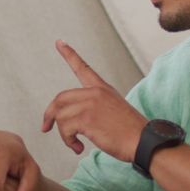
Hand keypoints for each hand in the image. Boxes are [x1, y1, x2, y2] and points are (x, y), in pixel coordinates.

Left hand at [41, 40, 146, 161]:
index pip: (83, 67)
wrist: (144, 141)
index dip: (69, 54)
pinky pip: (65, 129)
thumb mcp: (114, 110)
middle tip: (46, 127)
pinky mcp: (87, 118)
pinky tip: (78, 148)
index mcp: (103, 88)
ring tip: (74, 143)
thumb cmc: (131, 132)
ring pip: (60, 116)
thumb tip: (72, 119)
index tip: (59, 43)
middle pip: (60, 98)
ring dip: (63, 134)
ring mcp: (90, 104)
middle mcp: (95, 93)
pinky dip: (68, 141)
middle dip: (49, 115)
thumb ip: (94, 107)